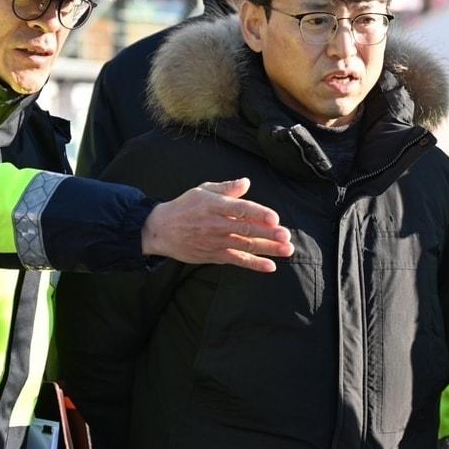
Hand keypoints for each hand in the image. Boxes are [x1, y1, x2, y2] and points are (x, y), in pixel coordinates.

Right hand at [141, 178, 293, 271]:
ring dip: (268, 248)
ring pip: (245, 246)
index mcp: (214, 205)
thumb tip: (247, 182)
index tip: (274, 218)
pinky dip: (254, 264)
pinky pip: (237, 260)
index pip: (240, 209)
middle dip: (267, 234)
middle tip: (286, 235)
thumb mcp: (203, 190)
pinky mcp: (215, 256)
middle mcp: (216, 224)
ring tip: (287, 249)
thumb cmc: (185, 207)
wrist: (161, 230)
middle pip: (246, 230)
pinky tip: (271, 266)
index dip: (258, 213)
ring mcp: (216, 242)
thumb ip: (227, 188)